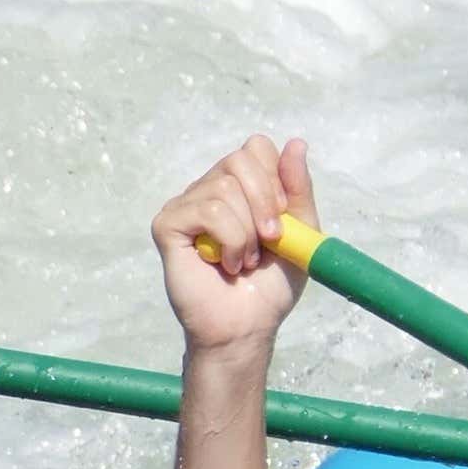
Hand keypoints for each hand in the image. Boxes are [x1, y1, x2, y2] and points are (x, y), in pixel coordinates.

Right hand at [152, 136, 316, 357]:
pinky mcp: (167, 225)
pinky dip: (230, 240)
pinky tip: (225, 263)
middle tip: (270, 240)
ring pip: (224, 188)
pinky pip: (207, 211)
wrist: (248, 326)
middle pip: (240, 159)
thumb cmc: (270, 285)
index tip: (282, 218)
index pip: (255, 147)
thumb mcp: (300, 232)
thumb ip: (297, 189)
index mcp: (239, 187)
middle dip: (265, 201)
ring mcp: (185, 206)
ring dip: (247, 232)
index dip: (275, 178)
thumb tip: (296, 142)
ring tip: (245, 261)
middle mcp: (208, 190)